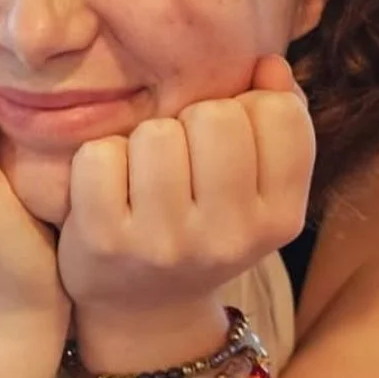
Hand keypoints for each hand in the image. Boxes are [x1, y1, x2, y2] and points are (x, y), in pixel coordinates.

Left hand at [56, 55, 314, 322]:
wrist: (143, 312)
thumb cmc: (202, 225)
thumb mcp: (255, 188)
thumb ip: (276, 117)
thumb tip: (267, 65)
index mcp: (280, 218)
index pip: (279, 114)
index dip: (247, 107)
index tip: (227, 140)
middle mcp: (230, 236)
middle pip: (216, 115)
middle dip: (192, 121)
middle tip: (180, 159)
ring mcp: (167, 242)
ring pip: (157, 132)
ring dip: (143, 141)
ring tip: (144, 175)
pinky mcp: (106, 241)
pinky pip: (101, 154)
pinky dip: (98, 160)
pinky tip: (108, 189)